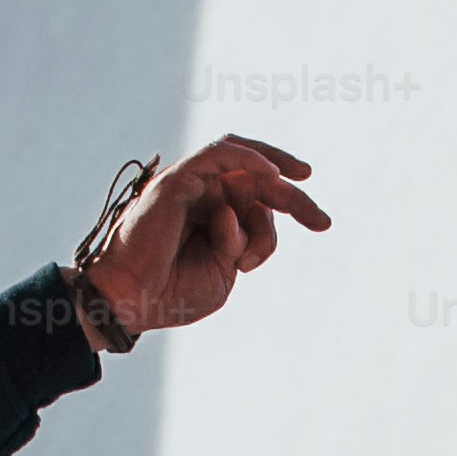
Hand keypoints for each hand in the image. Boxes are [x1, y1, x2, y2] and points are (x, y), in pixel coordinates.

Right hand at [76, 136, 329, 339]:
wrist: (134, 301)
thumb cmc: (172, 293)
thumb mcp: (225, 271)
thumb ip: (244, 242)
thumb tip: (244, 214)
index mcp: (213, 217)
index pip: (260, 198)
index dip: (294, 204)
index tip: (322, 222)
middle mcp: (202, 195)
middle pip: (257, 180)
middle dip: (294, 196)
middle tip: (322, 220)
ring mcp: (189, 185)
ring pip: (242, 169)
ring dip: (273, 178)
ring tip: (299, 187)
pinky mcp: (178, 179)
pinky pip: (218, 154)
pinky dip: (246, 158)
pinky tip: (271, 173)